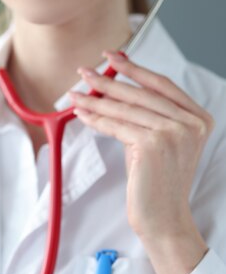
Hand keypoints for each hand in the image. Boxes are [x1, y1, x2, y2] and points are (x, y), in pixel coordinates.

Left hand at [69, 51, 211, 273]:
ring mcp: (174, 133)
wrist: (163, 218)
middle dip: (108, 81)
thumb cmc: (156, 180)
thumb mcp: (158, 140)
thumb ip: (146, 115)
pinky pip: (116, 125)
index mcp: (199, 118)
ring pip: (125, 109)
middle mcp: (191, 123)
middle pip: (140, 94)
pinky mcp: (153, 144)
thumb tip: (112, 88)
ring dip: (95, 99)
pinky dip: (95, 118)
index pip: (161, 84)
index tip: (112, 55)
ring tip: (74, 94)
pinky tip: (81, 112)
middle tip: (84, 72)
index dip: (134, 68)